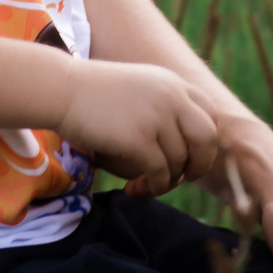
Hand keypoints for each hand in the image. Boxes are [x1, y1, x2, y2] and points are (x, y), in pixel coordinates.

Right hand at [58, 61, 220, 193]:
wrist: (61, 89)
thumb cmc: (91, 93)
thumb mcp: (137, 87)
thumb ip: (163, 104)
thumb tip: (184, 142)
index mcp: (172, 83)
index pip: (211, 112)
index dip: (206, 139)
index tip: (191, 155)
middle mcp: (172, 97)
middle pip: (208, 138)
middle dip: (200, 164)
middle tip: (183, 177)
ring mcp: (157, 117)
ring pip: (180, 162)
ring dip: (166, 182)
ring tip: (144, 186)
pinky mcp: (140, 139)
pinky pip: (160, 174)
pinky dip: (151, 188)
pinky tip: (132, 190)